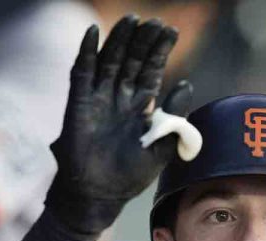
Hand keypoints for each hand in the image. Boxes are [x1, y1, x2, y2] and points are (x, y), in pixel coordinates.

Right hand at [46, 16, 192, 233]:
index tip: (171, 31)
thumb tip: (187, 84)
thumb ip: (174, 118)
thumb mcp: (160, 148)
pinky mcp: (78, 103)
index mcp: (141, 109)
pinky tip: (94, 32)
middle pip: (132, 61)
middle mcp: (119, 99)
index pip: (151, 72)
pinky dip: (87, 52)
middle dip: (143, 41)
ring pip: (110, 60)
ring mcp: (98, 99)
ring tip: (132, 19)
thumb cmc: (129, 177)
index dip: (160, 52)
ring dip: (119, 40)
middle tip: (154, 21)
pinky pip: (82, 72)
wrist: (98, 195)